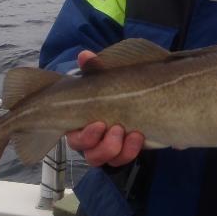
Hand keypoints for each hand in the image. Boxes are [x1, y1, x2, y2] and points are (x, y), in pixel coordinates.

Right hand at [65, 50, 144, 167]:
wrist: (132, 91)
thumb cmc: (108, 86)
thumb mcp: (101, 76)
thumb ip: (93, 68)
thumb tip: (85, 56)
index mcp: (80, 124)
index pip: (76, 139)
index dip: (86, 136)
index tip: (100, 124)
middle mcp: (92, 140)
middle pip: (91, 154)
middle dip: (105, 146)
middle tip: (118, 129)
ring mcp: (109, 147)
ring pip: (108, 159)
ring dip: (120, 150)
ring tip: (133, 135)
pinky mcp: (124, 149)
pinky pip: (124, 158)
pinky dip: (131, 150)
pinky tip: (140, 137)